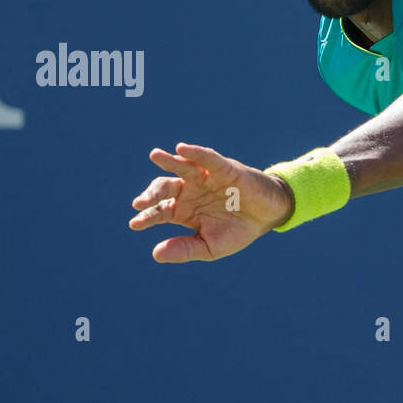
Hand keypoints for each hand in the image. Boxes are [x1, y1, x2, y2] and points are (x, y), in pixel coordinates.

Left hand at [129, 143, 292, 262]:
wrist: (268, 218)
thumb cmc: (237, 231)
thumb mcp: (209, 246)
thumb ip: (185, 249)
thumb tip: (155, 254)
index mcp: (182, 210)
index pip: (158, 211)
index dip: (146, 217)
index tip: (135, 224)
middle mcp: (189, 191)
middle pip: (164, 188)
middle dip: (151, 194)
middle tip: (140, 203)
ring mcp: (205, 178)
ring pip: (181, 168)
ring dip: (168, 161)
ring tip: (155, 156)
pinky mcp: (223, 169)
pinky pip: (207, 158)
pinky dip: (195, 152)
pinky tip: (182, 149)